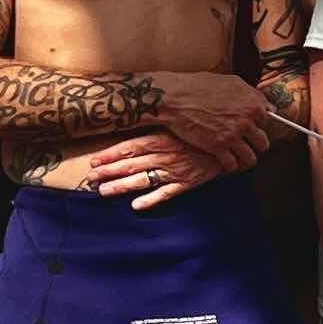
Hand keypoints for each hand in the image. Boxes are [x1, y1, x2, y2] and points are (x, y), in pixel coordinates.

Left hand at [75, 129, 224, 211]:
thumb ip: (157, 123)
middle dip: (109, 172)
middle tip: (91, 179)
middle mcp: (165, 155)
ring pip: (144, 180)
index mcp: (161, 138)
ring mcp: (175, 170)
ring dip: (122, 187)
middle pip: (131, 165)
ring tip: (104, 192)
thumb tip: (134, 117)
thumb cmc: (201, 130)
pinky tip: (136, 206)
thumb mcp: (178, 122)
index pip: (129, 147)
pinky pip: (167, 193)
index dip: (109, 155)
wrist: (231, 142)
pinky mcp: (187, 182)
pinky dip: (152, 200)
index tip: (93, 161)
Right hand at [151, 68, 274, 171]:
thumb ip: (250, 94)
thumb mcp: (231, 82)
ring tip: (239, 158)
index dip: (259, 125)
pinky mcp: (217, 147)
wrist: (174, 97)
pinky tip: (225, 163)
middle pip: (263, 143)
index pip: (268, 121)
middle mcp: (246, 120)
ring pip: (251, 158)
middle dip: (256, 145)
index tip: (252, 128)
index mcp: (252, 103)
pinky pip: (232, 165)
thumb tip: (263, 104)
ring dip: (246, 159)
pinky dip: (230, 167)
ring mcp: (232, 135)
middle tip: (248, 145)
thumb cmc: (199, 86)